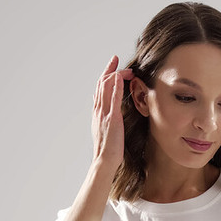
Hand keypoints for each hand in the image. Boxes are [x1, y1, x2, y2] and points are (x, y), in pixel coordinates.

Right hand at [91, 54, 134, 173]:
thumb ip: (104, 118)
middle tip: (116, 59)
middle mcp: (98, 110)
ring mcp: (104, 113)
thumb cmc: (107, 150)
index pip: (100, 89)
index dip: (106, 76)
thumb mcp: (104, 130)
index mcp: (97, 113)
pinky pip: (113, 98)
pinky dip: (115, 86)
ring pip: (106, 87)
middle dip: (109, 69)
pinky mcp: (112, 118)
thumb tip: (106, 109)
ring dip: (115, 74)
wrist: (104, 160)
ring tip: (123, 67)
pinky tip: (120, 77)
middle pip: (101, 84)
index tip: (113, 69)